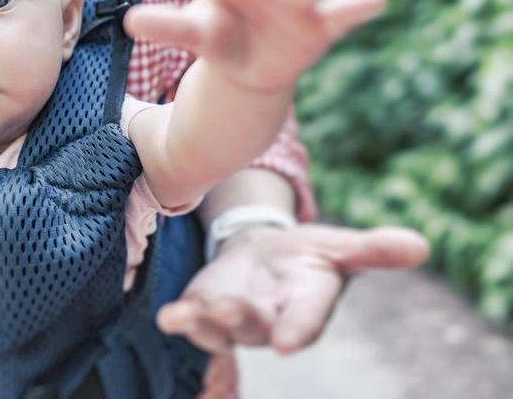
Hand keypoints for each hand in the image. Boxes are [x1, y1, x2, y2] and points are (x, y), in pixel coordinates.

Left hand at [156, 224, 428, 354]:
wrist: (263, 253)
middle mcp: (270, 321)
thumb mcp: (338, 246)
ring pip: (219, 331)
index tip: (286, 342)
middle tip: (231, 308)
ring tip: (189, 313)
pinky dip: (180, 320)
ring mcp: (233, 320)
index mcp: (307, 306)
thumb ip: (373, 250)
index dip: (296, 330)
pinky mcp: (203, 310)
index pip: (304, 321)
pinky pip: (191, 322)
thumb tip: (420, 246)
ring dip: (206, 323)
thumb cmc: (306, 254)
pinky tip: (168, 316)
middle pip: (255, 328)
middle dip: (242, 320)